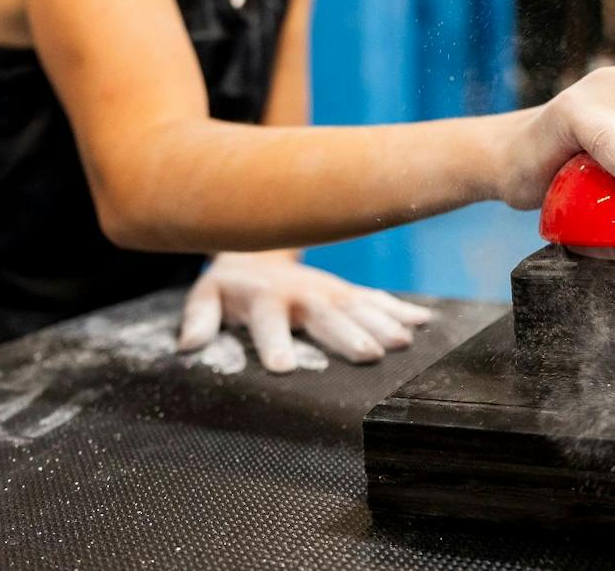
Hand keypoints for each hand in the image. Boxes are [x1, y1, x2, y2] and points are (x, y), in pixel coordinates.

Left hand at [176, 251, 432, 371]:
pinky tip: (425, 322)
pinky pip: (378, 299)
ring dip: (383, 324)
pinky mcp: (348, 291)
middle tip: (369, 356)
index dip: (273, 344)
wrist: (260, 245)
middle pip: (326, 316)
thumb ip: (198, 317)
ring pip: (360, 307)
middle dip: (348, 335)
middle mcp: (303, 294)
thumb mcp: (206, 293)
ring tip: (404, 342)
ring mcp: (331, 291)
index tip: (282, 368)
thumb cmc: (231, 283)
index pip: (268, 322)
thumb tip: (188, 345)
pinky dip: (402, 310)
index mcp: (264, 299)